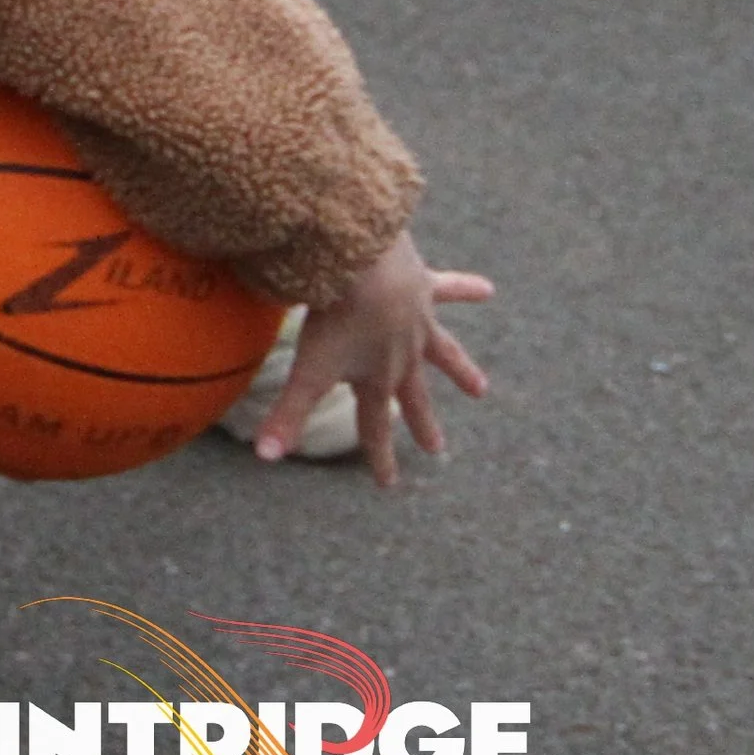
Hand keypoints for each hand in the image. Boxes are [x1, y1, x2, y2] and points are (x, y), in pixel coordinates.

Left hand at [256, 230, 492, 486]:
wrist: (369, 270)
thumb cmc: (335, 320)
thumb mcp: (307, 371)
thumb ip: (288, 415)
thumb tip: (265, 457)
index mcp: (376, 378)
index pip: (374, 426)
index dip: (379, 456)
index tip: (388, 484)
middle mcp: (403, 356)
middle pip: (412, 397)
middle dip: (422, 424)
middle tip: (436, 449)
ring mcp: (418, 322)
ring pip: (443, 353)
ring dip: (461, 371)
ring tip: (481, 390)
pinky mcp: (423, 285)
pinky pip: (449, 289)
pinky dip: (467, 290)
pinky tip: (488, 290)